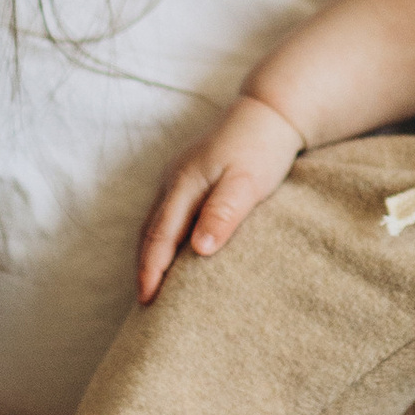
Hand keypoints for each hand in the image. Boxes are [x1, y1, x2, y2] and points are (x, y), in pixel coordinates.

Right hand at [137, 96, 304, 301]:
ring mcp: (177, 178)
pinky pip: (167, 215)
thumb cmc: (262, 148)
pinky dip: (163, 239)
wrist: (269, 113)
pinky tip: (172, 254)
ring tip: (154, 285)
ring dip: (151, 254)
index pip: (159, 235)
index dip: (151, 268)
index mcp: (184, 183)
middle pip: (150, 231)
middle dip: (145, 267)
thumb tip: (199, 249)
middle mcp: (173, 180)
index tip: (147, 299)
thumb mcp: (248, 182)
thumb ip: (223, 213)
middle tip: (146, 302)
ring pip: (156, 223)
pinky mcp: (188, 179)